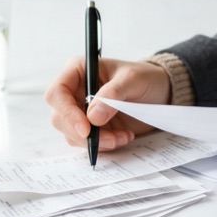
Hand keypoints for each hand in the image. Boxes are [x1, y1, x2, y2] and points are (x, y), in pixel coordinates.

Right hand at [45, 56, 168, 151]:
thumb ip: (113, 94)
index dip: (67, 112)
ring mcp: (80, 111)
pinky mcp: (90, 127)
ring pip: (72, 134)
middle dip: (84, 133)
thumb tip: (92, 117)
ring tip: (123, 136)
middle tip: (111, 138)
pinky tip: (123, 137)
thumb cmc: (145, 78)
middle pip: (60, 118)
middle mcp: (74, 91)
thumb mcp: (133, 79)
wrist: (159, 92)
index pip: (57, 93)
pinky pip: (86, 142)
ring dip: (97, 142)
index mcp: (77, 71)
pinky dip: (103, 145)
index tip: (87, 129)